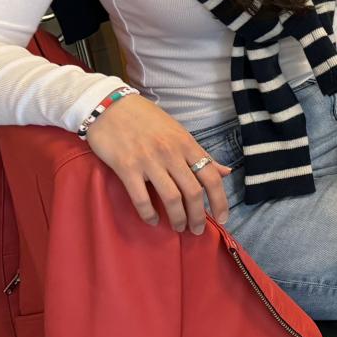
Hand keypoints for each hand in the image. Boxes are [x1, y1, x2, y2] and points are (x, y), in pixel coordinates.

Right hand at [84, 93, 230, 232]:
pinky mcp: (126, 168)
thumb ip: (201, 154)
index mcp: (187, 144)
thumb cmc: (147, 119)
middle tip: (197, 230)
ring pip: (171, 198)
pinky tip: (153, 221)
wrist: (110, 106)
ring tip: (179, 228)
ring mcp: (149, 161)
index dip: (220, 201)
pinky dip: (149, 214)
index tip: (223, 218)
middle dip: (198, 216)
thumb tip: (226, 172)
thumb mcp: (179, 132)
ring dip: (178, 218)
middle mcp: (171, 154)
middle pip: (193, 192)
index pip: (211, 177)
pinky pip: (141, 198)